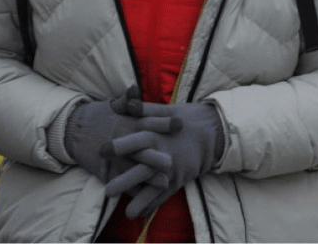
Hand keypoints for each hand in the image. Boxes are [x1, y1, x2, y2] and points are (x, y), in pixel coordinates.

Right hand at [62, 86, 175, 183]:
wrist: (74, 131)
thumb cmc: (103, 115)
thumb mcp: (115, 105)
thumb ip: (127, 99)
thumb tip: (134, 89)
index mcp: (128, 123)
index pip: (148, 122)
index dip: (163, 123)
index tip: (180, 123)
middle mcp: (123, 141)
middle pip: (141, 149)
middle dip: (155, 155)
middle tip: (172, 160)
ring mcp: (114, 159)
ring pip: (133, 169)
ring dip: (148, 176)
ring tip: (164, 182)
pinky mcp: (107, 172)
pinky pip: (122, 183)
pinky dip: (133, 190)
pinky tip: (147, 197)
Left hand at [102, 100, 224, 218]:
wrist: (216, 132)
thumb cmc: (187, 119)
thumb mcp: (167, 110)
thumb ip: (144, 109)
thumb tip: (123, 103)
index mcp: (159, 136)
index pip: (138, 141)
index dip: (120, 146)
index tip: (102, 150)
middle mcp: (165, 155)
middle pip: (143, 171)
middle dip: (126, 181)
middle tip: (108, 191)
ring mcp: (173, 170)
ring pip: (155, 188)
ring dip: (141, 200)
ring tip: (127, 212)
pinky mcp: (179, 180)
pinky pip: (165, 195)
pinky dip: (153, 204)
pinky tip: (140, 213)